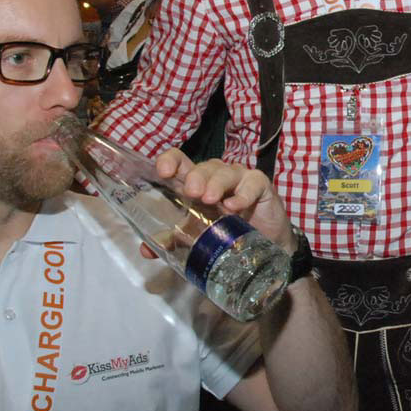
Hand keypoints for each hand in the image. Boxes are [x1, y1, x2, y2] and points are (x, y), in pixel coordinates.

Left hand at [152, 149, 295, 253]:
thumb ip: (172, 240)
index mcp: (196, 182)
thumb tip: (146, 250)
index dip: (170, 160)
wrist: (264, 245)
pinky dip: (243, 194)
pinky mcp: (260, 185)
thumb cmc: (227, 231)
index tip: (163, 172)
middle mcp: (215, 176)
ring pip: (226, 171)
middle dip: (196, 176)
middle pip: (203, 166)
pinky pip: (252, 183)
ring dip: (216, 183)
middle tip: (191, 193)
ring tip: (209, 199)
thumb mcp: (197, 236)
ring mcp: (239, 178)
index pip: (180, 161)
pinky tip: (234, 206)